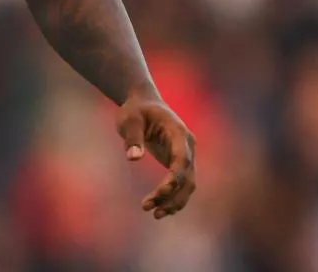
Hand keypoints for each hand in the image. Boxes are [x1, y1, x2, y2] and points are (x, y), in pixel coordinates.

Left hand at [116, 94, 196, 219]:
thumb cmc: (135, 109)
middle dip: (171, 195)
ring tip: (155, 214)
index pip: (181, 160)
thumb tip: (133, 158)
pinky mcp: (179, 163)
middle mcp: (187, 146)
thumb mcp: (129, 119)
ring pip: (187, 184)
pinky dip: (174, 197)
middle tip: (150, 208)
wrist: (143, 103)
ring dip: (174, 201)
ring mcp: (185, 155)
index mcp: (178, 132)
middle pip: (187, 177)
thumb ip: (132, 137)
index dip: (174, 178)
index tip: (161, 192)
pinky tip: (161, 209)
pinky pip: (181, 184)